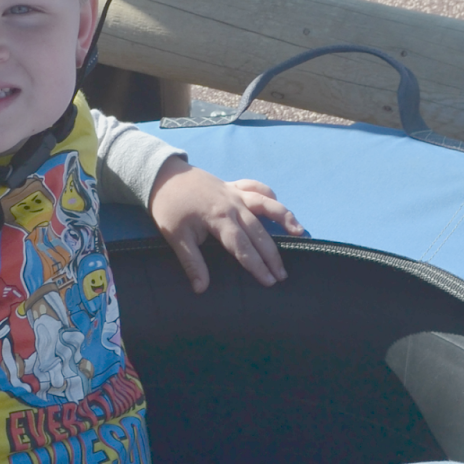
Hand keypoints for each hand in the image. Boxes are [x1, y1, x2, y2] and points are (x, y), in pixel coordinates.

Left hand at [146, 161, 305, 293]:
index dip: (256, 265)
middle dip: (272, 255)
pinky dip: (270, 197)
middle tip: (282, 275)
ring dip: (284, 219)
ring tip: (300, 232)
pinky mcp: (234, 185)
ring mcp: (235, 193)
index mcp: (219, 219)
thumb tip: (201, 288)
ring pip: (266, 206)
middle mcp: (233, 205)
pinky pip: (258, 188)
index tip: (268, 281)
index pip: (242, 246)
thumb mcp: (175, 237)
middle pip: (259, 232)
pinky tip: (279, 207)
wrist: (163, 175)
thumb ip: (192, 263)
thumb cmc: (168, 208)